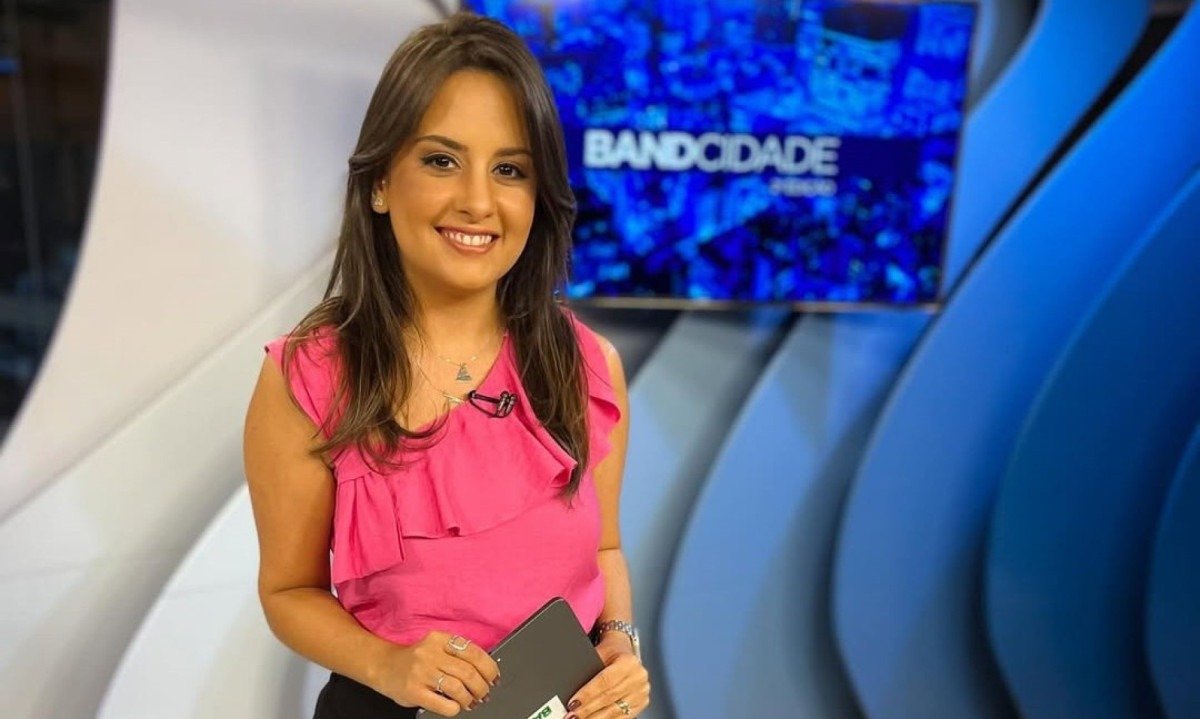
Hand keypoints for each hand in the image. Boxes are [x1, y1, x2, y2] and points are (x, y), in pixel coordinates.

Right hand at [373, 631, 500, 715]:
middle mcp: (430, 653)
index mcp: (439, 639)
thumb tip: (486, 671)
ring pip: (458, 688)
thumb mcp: (435, 647)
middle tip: (484, 693)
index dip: (489, 667)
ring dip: (470, 698)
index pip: (473, 652)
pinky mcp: (414, 692)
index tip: (494, 678)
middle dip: (482, 686)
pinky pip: (443, 704)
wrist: (384, 666)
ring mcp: (421, 673)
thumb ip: (456, 654)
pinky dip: (455, 708)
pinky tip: (455, 707)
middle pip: (468, 671)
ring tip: (471, 702)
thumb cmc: (415, 659)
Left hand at [565, 635, 649, 717]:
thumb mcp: (599, 653)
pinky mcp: (641, 703)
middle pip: (609, 698)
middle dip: (588, 709)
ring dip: (595, 718)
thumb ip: (587, 669)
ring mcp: (641, 692)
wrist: (624, 652)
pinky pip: (622, 716)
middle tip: (573, 715)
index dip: (588, 694)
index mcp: (629, 662)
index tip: (573, 703)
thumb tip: (569, 686)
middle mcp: (638, 677)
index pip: (605, 681)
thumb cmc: (610, 652)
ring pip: (615, 711)